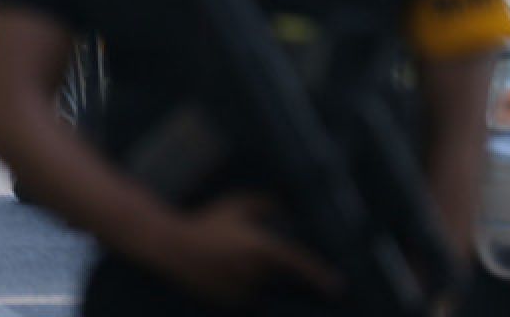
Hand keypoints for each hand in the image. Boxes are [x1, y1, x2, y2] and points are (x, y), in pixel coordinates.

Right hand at [155, 195, 340, 308]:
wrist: (172, 247)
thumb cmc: (207, 223)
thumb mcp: (237, 206)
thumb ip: (265, 205)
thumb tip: (284, 211)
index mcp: (261, 248)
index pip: (298, 263)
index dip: (320, 275)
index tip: (337, 286)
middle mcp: (256, 273)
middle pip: (282, 279)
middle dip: (280, 273)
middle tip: (262, 261)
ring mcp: (243, 291)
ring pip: (264, 289)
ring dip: (259, 279)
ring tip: (231, 260)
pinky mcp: (230, 304)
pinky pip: (247, 297)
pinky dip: (243, 287)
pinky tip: (224, 271)